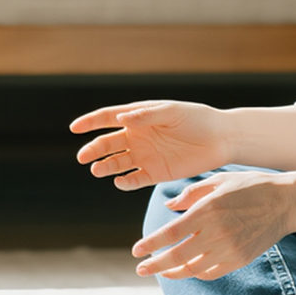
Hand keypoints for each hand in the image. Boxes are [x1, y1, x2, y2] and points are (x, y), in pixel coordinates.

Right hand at [71, 100, 229, 189]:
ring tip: (97, 170)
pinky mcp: (156, 173)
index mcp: (138, 117)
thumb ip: (146, 115)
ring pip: (117, 163)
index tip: (74, 128)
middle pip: (108, 143)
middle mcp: (137, 137)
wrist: (221, 139)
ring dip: (105, 166)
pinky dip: (125, 182)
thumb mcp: (172, 112)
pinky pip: (135, 179)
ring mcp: (145, 155)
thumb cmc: (197, 119)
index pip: (107, 118)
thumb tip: (121, 119)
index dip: (90, 123)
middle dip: (93, 150)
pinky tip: (120, 182)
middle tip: (83, 157)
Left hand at [130, 170, 295, 280]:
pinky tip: (187, 269)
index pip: (171, 233)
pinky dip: (196, 273)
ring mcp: (229, 249)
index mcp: (208, 210)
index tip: (137, 250)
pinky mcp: (240, 259)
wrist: (286, 202)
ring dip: (173, 272)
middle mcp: (216, 233)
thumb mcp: (218, 181)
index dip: (151, 244)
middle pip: (177, 256)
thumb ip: (191, 195)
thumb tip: (169, 207)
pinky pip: (211, 272)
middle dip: (155, 265)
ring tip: (161, 272)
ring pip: (192, 269)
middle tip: (141, 268)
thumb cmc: (250, 186)